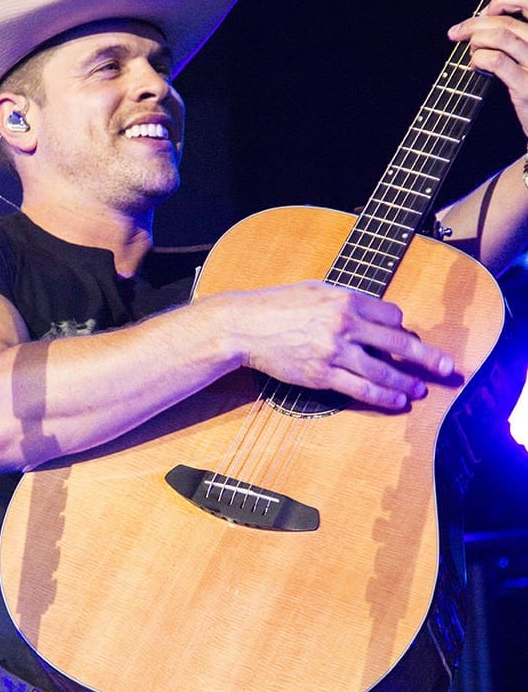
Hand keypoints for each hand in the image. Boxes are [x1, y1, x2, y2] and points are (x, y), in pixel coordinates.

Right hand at [219, 281, 453, 409]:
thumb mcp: (316, 289)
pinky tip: (396, 402)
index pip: (391, 316)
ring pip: (383, 371)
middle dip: (426, 358)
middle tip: (447, 368)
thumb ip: (346, 299)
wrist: (245, 326)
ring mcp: (334, 352)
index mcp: (346, 300)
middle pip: (398, 344)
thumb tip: (372, 313)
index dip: (401, 328)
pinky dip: (382, 397)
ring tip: (420, 390)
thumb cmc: (277, 305)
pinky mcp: (321, 375)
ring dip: (406, 383)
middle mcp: (345, 325)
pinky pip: (360, 389)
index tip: (403, 338)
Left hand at [448, 0, 527, 134]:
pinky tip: (475, 64)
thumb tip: (483, 24)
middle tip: (456, 32)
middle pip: (507, 22)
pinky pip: (497, 60)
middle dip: (474, 24)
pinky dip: (479, 58)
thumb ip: (517, 43)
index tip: (484, 11)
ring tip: (468, 51)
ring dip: (476, 40)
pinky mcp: (526, 85)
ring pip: (501, 36)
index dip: (502, 1)